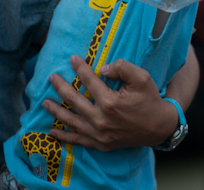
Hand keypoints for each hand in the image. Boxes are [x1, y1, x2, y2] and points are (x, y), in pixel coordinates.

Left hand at [44, 56, 177, 150]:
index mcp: (110, 102)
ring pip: (71, 120)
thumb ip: (122, 68)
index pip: (88, 81)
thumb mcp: (142, 78)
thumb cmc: (150, 100)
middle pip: (74, 100)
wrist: (159, 127)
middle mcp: (101, 119)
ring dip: (56, 111)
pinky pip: (78, 140)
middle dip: (61, 87)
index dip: (79, 68)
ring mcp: (99, 134)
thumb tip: (102, 68)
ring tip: (44, 102)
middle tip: (51, 77)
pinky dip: (64, 136)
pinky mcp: (101, 144)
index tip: (72, 59)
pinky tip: (53, 131)